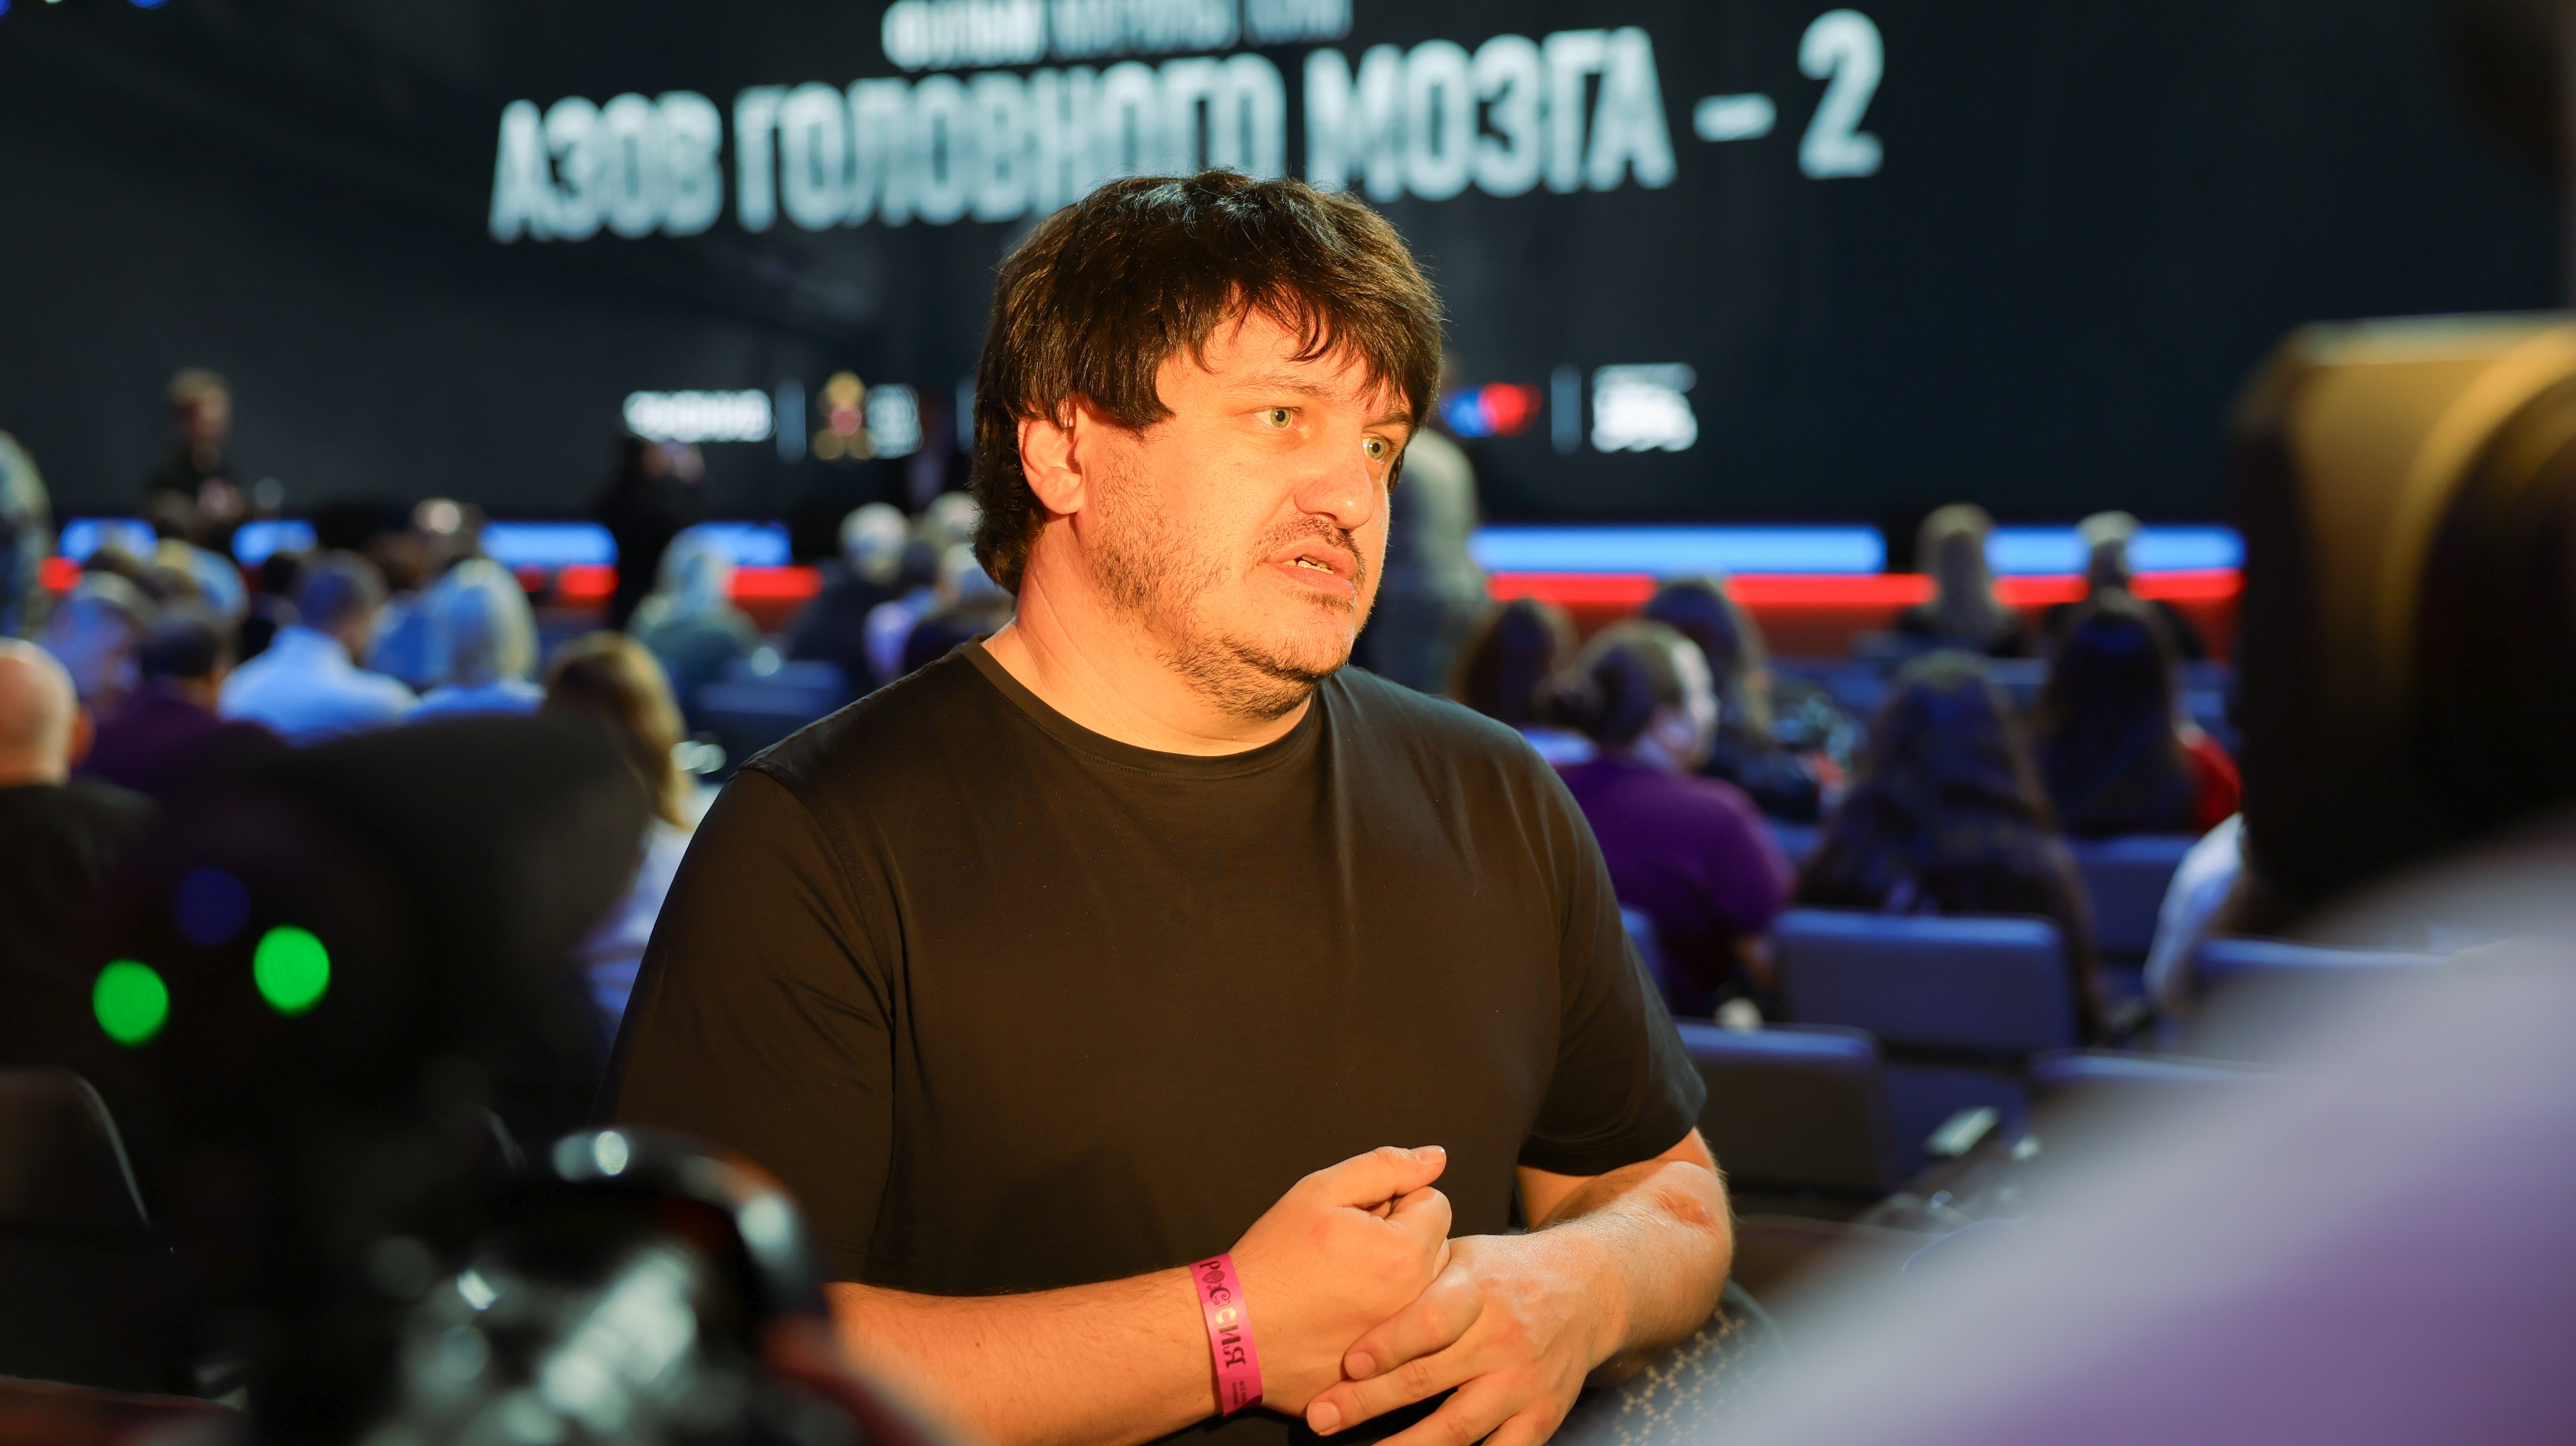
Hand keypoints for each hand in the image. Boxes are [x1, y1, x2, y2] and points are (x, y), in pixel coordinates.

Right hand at [1229, 1146, 1453, 1411]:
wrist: (1233, 1331)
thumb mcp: (1320, 1192)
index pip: (1434, 1204)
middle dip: (1403, 1240)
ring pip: (1425, 1293)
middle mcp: (1419, 1303)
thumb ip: (1385, 1167)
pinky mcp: (1389, 1375)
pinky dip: (1382, 1322)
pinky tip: (1343, 1318)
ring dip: (1399, 1281)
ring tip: (1346, 1285)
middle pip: (1436, 1248)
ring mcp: (1406, 1345)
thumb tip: (1435, 1157)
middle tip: (1349, 1251)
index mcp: (1408, 1252)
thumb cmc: (1274, 1258)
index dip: (1395, 1201)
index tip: (1358, 1220)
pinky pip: (1406, 1336)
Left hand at [1302, 1233, 1610, 1445]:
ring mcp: (1525, 1381)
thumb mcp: (1463, 1254)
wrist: (1587, 1288)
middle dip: (1367, 1402)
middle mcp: (1504, 1336)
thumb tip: (1348, 1294)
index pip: (1431, 1321)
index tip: (1348, 1363)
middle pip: (1429, 1379)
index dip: (1388, 1344)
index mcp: (1479, 1289)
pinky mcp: (1543, 1413)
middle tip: (1320, 1418)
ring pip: (1458, 1426)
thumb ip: (1416, 1274)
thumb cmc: (1503, 1271)